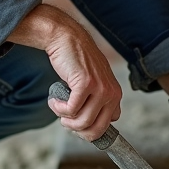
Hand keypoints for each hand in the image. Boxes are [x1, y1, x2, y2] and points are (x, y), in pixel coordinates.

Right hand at [7, 4, 121, 140]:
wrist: (67, 38)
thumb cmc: (76, 62)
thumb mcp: (93, 83)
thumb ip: (95, 101)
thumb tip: (87, 127)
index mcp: (115, 95)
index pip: (107, 126)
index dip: (89, 129)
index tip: (75, 122)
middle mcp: (112, 93)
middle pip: (96, 130)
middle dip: (77, 130)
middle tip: (65, 121)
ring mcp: (100, 89)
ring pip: (83, 122)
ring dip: (65, 120)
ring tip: (58, 107)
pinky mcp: (85, 84)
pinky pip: (71, 110)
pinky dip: (58, 109)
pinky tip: (54, 100)